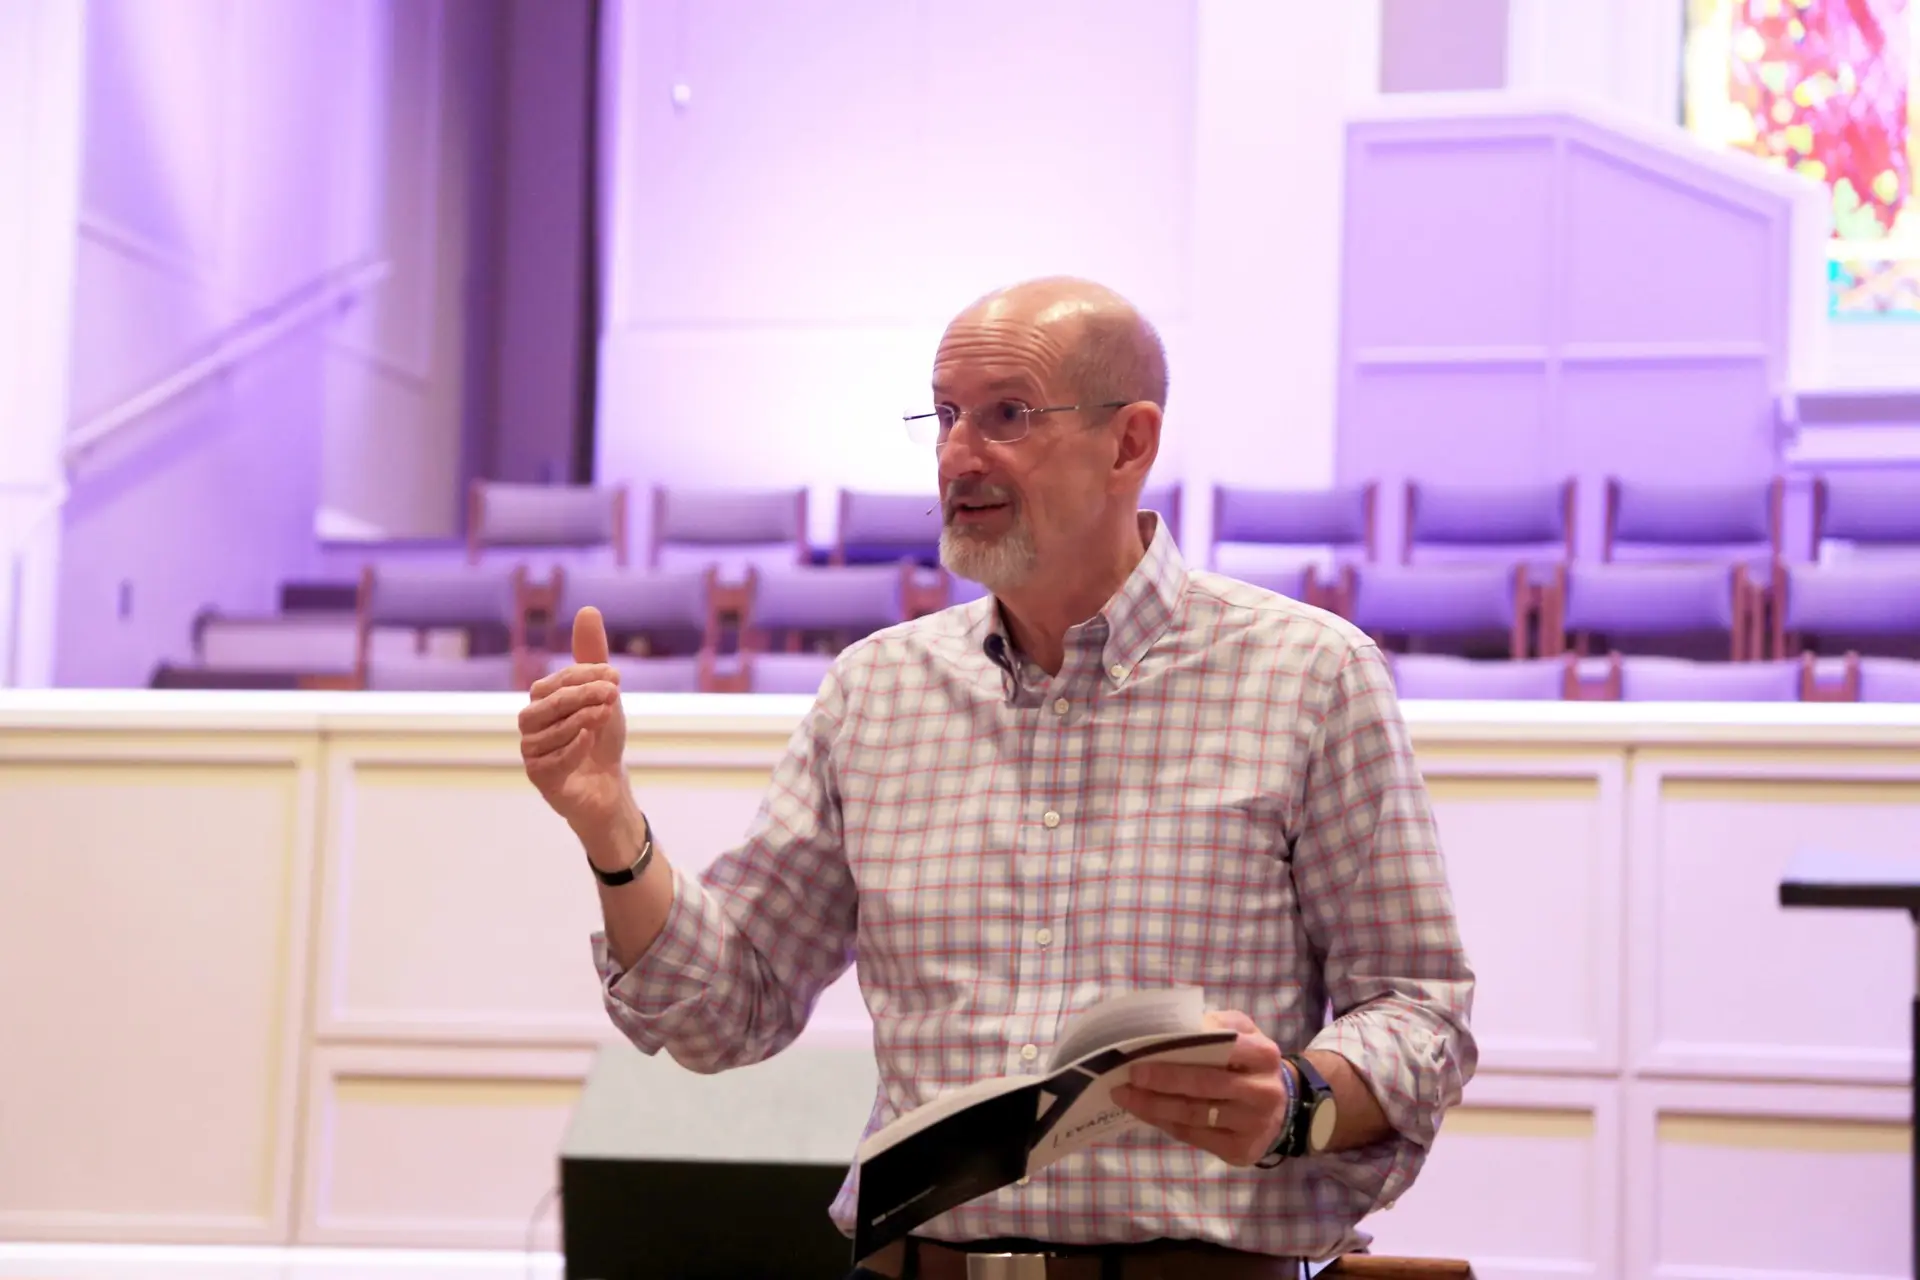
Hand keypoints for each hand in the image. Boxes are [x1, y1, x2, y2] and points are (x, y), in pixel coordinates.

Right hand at [520, 606, 630, 835]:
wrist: (608, 783)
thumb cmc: (601, 736)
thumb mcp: (603, 693)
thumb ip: (593, 656)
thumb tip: (588, 609)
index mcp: (543, 700)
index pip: (557, 681)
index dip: (585, 675)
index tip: (617, 677)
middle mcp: (531, 724)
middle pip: (546, 703)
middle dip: (580, 695)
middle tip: (613, 692)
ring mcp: (532, 752)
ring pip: (546, 732)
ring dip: (579, 721)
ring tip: (605, 715)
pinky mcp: (539, 778)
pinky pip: (549, 761)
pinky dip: (571, 748)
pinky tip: (590, 739)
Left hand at [1112, 1010, 1289, 1165]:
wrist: (1280, 1108)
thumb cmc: (1248, 1063)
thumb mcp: (1242, 1034)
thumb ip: (1217, 1025)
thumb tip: (1177, 1026)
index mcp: (1264, 1055)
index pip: (1223, 1048)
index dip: (1182, 1051)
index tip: (1146, 1051)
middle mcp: (1263, 1092)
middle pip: (1205, 1086)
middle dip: (1162, 1081)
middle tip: (1128, 1076)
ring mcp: (1254, 1125)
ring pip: (1195, 1115)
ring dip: (1155, 1106)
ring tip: (1125, 1096)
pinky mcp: (1241, 1150)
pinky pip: (1194, 1136)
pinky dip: (1165, 1123)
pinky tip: (1146, 1112)